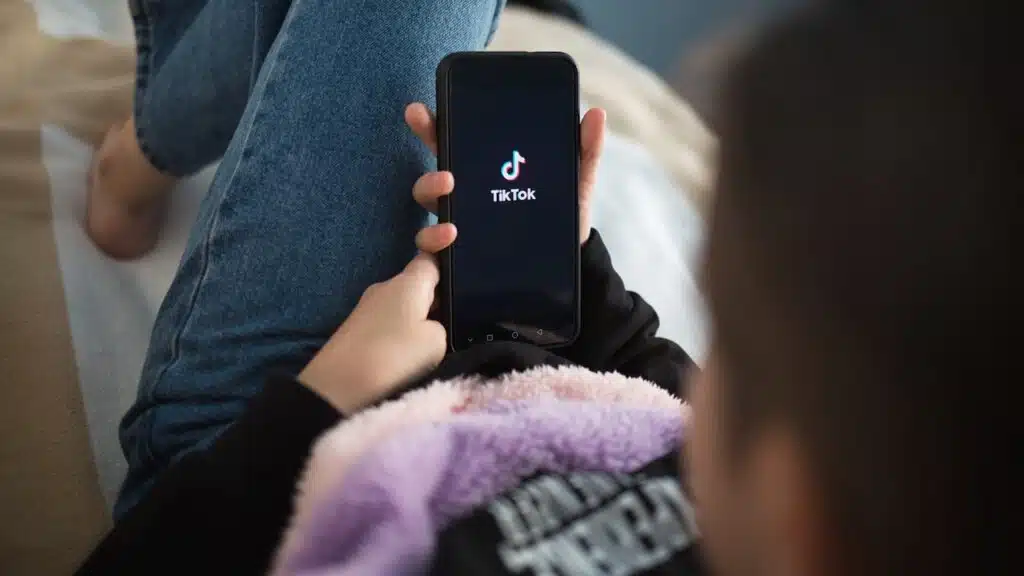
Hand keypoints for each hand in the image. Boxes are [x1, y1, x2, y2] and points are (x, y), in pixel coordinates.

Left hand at [298, 131, 461, 413]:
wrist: (336, 389)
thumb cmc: (392, 356)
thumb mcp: (436, 342)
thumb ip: (442, 326)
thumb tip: (432, 326)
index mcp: (408, 281)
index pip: (430, 256)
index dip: (445, 252)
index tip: (457, 247)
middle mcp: (386, 287)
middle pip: (419, 284)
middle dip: (438, 298)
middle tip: (459, 318)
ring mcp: (368, 309)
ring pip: (405, 307)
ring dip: (420, 320)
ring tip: (437, 345)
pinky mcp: (358, 332)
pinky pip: (391, 325)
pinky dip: (404, 335)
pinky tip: (411, 356)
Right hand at [404, 102, 606, 242]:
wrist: (568, 262)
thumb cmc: (563, 216)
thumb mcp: (574, 182)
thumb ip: (584, 151)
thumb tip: (596, 114)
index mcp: (486, 169)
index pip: (454, 139)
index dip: (434, 122)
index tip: (423, 108)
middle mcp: (466, 193)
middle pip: (434, 161)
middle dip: (426, 142)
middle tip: (430, 126)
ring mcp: (459, 222)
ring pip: (428, 201)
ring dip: (429, 187)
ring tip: (448, 184)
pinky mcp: (460, 254)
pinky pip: (436, 246)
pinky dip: (435, 238)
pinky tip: (450, 233)